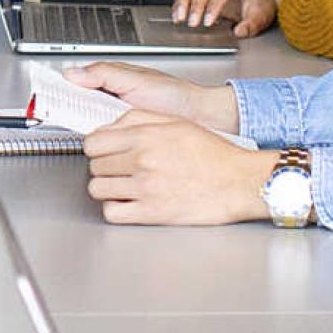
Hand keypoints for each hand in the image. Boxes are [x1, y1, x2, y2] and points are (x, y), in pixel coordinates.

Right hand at [63, 62, 238, 131]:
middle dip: (71, 110)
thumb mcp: (135, 79)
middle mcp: (113, 104)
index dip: (61, 89)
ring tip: (82, 127)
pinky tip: (100, 144)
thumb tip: (72, 73)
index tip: (44, 93)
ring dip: (87, 129)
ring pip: (91, 127)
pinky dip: (102, 144)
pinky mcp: (126, 142)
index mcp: (112, 83)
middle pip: (80, 107)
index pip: (78, 84)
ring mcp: (119, 124)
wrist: (201, 118)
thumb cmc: (175, 95)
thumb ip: (103, 73)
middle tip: (59, 112)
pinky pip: (107, 143)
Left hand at [84, 111, 274, 224]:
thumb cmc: (214, 154)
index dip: (97, 147)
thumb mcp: (177, 122)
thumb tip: (110, 127)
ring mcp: (145, 188)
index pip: (94, 142)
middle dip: (104, 167)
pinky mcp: (151, 213)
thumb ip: (139, 119)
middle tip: (119, 169)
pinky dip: (116, 209)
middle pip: (95, 166)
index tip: (103, 152)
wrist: (239, 182)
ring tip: (123, 186)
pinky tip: (128, 202)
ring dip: (108, 188)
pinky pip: (112, 212)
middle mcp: (142, 161)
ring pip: (98, 189)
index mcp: (145, 136)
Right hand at [172, 0, 276, 35]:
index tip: (208, 22)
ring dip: (183, 0)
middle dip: (196, 5)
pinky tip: (178, 13)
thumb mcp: (262, 15)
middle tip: (192, 23)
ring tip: (179, 17)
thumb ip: (252, 25)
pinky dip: (181, 0)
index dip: (213, 6)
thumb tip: (239, 32)